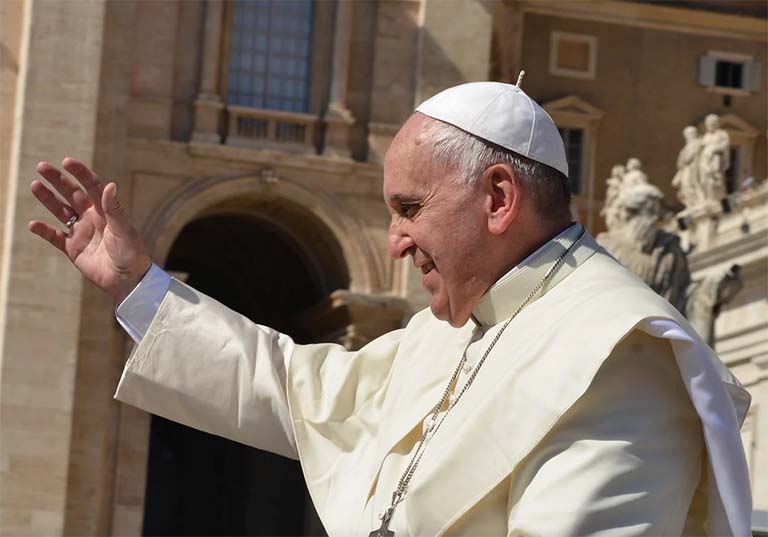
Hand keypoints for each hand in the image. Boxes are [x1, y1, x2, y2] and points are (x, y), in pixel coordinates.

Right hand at [28, 158, 150, 302]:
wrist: (128, 280)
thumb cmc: (131, 253)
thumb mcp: (124, 230)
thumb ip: (114, 209)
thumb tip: (110, 185)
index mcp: (106, 211)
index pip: (91, 186)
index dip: (80, 173)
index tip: (67, 161)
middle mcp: (92, 218)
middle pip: (72, 194)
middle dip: (58, 180)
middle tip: (42, 166)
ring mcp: (81, 232)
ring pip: (60, 211)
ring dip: (48, 199)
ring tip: (34, 185)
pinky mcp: (73, 249)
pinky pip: (55, 237)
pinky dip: (44, 231)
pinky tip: (33, 224)